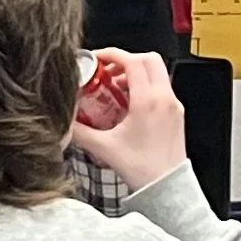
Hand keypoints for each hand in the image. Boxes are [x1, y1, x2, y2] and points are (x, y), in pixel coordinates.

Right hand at [67, 51, 185, 192]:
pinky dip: (145, 87)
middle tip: (106, 71)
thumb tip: (63, 119)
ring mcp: (174, 106)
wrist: (168, 187)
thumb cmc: (143, 169)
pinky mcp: (177, 115)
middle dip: (126, 59)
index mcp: (149, 101)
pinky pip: (162, 89)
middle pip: (149, 60)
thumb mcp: (104, 147)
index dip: (112, 54)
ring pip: (157, 73)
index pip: (133, 61)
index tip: (97, 58)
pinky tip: (127, 104)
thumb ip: (79, 130)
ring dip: (136, 73)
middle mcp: (165, 99)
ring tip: (114, 88)